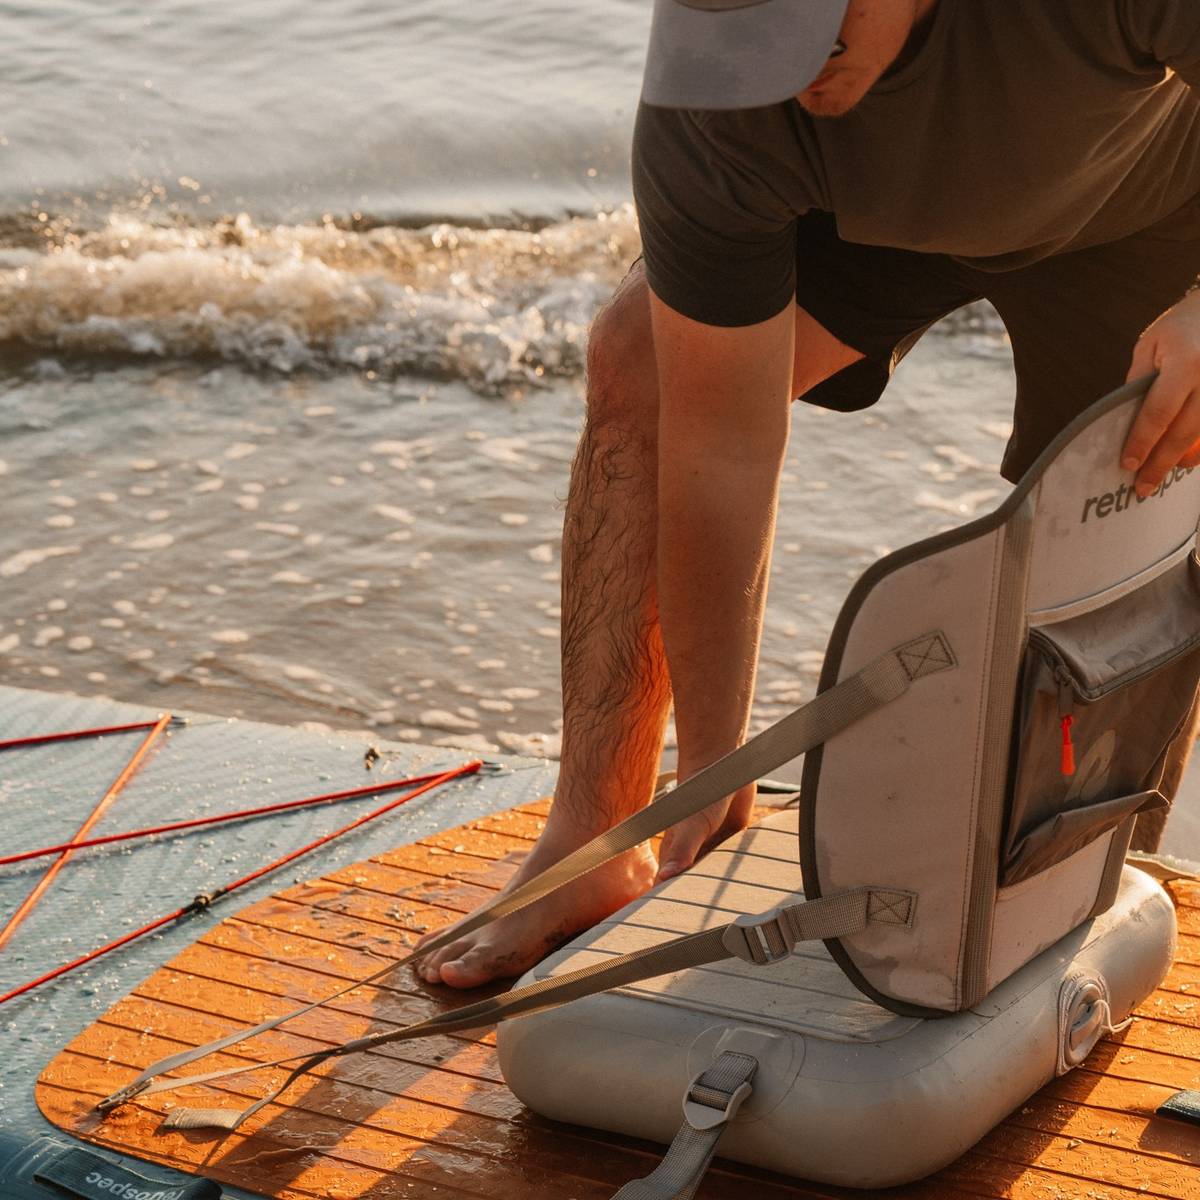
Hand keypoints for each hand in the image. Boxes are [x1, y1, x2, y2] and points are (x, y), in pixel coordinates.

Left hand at [1121, 290, 1199, 496]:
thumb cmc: (1183, 326)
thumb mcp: (1151, 344)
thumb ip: (1138, 381)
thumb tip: (1125, 421)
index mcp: (1186, 362)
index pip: (1159, 412)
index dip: (1142, 441)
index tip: (1128, 464)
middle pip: (1184, 432)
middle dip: (1161, 463)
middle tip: (1142, 487)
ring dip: (1184, 459)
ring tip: (1162, 474)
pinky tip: (1186, 457)